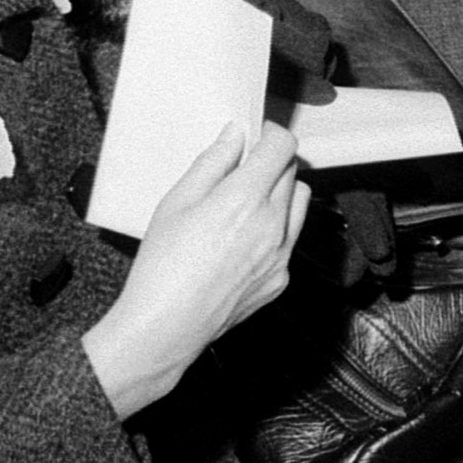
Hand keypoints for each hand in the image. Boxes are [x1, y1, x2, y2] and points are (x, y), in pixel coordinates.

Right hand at [82, 121, 308, 418]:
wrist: (165, 328)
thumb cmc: (162, 267)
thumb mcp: (176, 202)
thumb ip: (212, 163)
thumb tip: (235, 136)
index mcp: (245, 198)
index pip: (282, 147)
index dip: (271, 134)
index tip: (259, 136)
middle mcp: (272, 223)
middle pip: (291, 172)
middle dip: (272, 164)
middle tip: (244, 171)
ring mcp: (281, 253)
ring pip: (300, 203)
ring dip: (282, 193)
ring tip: (248, 203)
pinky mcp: (281, 277)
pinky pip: (291, 240)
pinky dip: (277, 230)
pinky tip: (244, 241)